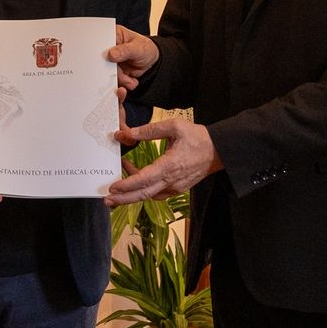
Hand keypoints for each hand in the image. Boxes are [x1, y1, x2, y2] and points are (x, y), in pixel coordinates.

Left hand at [104, 116, 220, 205]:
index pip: (144, 180)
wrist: (219, 151)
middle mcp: (172, 181)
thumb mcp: (174, 127)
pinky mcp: (178, 188)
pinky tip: (137, 180)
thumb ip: (149, 130)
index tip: (112, 187)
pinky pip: (158, 193)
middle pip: (143, 195)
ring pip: (150, 195)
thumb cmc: (198, 138)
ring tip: (118, 187)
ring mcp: (176, 187)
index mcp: (170, 166)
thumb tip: (127, 133)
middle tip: (107, 200)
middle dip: (123, 199)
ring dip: (133, 193)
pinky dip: (145, 190)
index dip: (127, 185)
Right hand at [106, 26, 158, 91]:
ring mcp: (112, 61)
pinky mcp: (115, 71)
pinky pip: (114, 80)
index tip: (111, 61)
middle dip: (113, 71)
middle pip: (103, 61)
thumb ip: (125, 50)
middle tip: (123, 74)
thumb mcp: (138, 47)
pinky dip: (123, 83)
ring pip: (108, 73)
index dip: (103, 54)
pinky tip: (131, 81)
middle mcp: (110, 49)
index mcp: (113, 36)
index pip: (101, 44)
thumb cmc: (145, 48)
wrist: (152, 61)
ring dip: (120, 79)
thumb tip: (111, 54)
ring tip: (130, 80)